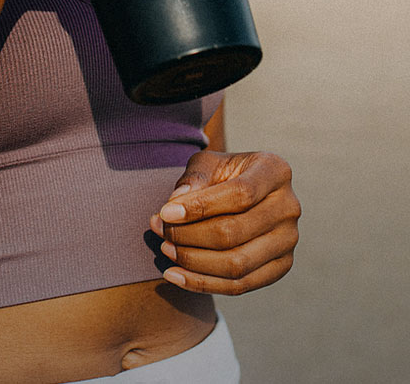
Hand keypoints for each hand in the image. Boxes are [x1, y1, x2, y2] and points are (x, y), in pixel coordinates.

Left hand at [149, 150, 300, 294]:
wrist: (245, 190)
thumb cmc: (223, 173)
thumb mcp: (208, 163)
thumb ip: (194, 179)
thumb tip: (175, 203)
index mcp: (275, 171)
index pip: (239, 194)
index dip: (199, 207)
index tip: (164, 213)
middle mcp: (289, 207)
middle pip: (235, 232)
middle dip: (189, 236)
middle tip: (160, 230)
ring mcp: (289, 240)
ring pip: (237, 264)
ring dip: (194, 262)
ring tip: (165, 249)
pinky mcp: (281, 266)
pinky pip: (241, 285)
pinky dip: (204, 283)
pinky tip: (174, 275)